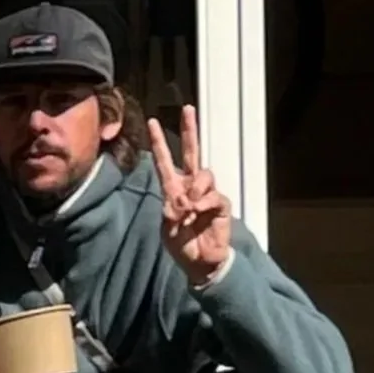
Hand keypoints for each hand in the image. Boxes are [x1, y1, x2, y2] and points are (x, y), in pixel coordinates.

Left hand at [148, 106, 232, 285]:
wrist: (200, 263)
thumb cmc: (183, 245)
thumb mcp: (168, 228)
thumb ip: (172, 210)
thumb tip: (185, 199)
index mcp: (173, 189)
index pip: (165, 161)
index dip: (158, 143)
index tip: (152, 122)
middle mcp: (190, 186)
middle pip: (191, 152)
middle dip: (189, 130)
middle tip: (187, 109)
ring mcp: (206, 194)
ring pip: (204, 174)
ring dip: (196, 188)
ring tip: (190, 207)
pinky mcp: (221, 204)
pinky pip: (214, 195)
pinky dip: (204, 203)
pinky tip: (198, 213)